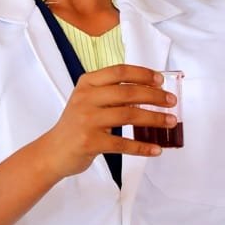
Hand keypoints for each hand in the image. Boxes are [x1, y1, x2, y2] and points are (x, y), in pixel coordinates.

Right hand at [35, 64, 173, 179]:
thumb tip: (147, 92)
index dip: (142, 74)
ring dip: (154, 119)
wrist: (53, 152)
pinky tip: (156, 148)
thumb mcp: (87, 101)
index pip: (119, 72)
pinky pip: (123, 143)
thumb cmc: (75, 125)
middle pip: (128, 92)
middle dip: (154, 96)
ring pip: (129, 115)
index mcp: (87, 84)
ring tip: (170, 122)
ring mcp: (87, 120)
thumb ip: (110, 94)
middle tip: (171, 101)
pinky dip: (142, 147)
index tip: (160, 81)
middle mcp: (86, 98)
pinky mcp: (90, 142)